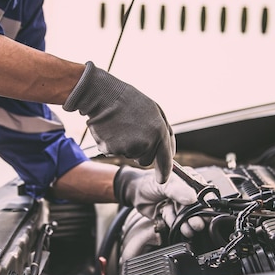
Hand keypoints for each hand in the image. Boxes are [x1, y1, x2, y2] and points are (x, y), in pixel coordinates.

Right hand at [63, 61, 174, 182]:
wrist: (103, 95)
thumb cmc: (130, 101)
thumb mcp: (155, 111)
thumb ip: (165, 132)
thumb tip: (170, 152)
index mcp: (159, 131)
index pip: (165, 159)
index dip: (164, 172)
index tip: (162, 179)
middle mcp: (145, 142)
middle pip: (145, 161)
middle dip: (141, 152)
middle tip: (133, 132)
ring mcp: (127, 147)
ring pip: (130, 156)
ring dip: (126, 146)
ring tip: (122, 126)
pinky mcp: (111, 150)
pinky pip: (115, 152)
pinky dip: (113, 144)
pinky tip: (111, 129)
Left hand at [113, 165, 205, 237]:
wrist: (133, 192)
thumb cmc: (148, 182)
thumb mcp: (165, 183)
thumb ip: (178, 190)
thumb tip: (193, 199)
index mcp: (189, 181)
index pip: (204, 193)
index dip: (207, 203)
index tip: (207, 212)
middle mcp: (186, 193)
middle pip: (197, 208)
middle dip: (196, 217)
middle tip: (197, 224)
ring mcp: (179, 204)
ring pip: (187, 217)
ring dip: (187, 224)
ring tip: (187, 229)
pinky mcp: (172, 215)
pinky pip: (176, 222)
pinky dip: (175, 223)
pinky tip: (170, 220)